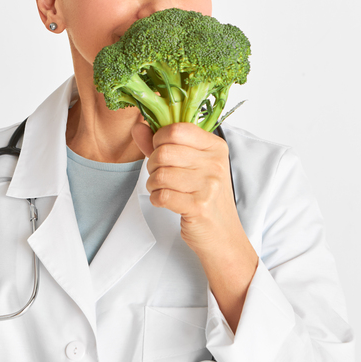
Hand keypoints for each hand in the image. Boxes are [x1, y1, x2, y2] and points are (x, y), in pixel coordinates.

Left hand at [132, 122, 257, 331]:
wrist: (222, 235)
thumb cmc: (204, 197)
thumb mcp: (189, 166)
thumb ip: (161, 145)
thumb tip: (137, 126)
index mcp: (214, 147)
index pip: (176, 130)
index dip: (158, 140)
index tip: (160, 151)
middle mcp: (215, 163)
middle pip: (163, 152)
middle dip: (152, 165)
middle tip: (159, 175)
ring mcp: (209, 184)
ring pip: (160, 174)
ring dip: (153, 185)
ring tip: (163, 190)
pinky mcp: (199, 206)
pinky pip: (162, 195)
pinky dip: (157, 199)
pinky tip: (165, 201)